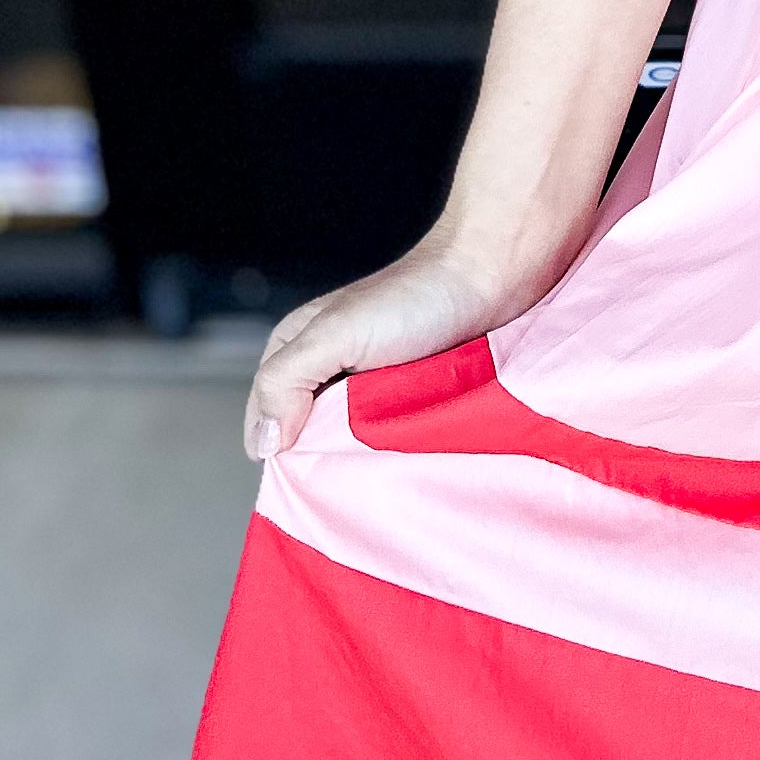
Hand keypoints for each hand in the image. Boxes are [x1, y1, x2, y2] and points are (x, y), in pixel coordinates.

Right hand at [244, 227, 555, 460]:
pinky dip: (400, 454)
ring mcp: (373, 391)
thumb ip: (287, 380)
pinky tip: (410, 464)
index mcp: (296, 355)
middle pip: (310, 444)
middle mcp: (329, 374)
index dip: (284, 456)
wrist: (495, 274)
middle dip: (328, 467)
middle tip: (356, 485)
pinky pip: (394, 443)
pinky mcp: (413, 402)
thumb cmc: (415, 297)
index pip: (268, 427)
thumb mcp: (336, 334)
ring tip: (387, 474)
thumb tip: (264, 444)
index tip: (313, 483)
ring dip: (368, 464)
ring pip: (354, 449)